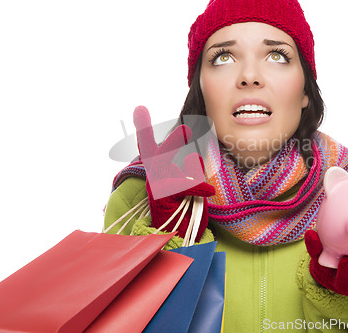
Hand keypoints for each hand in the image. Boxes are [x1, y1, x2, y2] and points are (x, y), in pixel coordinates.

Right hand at [134, 106, 214, 240]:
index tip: (139, 108)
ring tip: (205, 183)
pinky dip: (197, 188)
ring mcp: (156, 188)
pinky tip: (208, 191)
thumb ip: (191, 170)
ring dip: (191, 172)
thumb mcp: (189, 186)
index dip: (144, 127)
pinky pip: (183, 187)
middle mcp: (154, 177)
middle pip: (157, 153)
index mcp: (159, 171)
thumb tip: (194, 157)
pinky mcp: (162, 199)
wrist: (175, 239)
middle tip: (185, 128)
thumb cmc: (183, 210)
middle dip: (170, 141)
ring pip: (173, 170)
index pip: (150, 145)